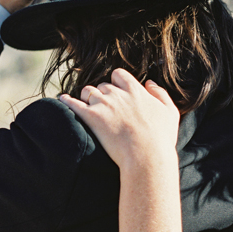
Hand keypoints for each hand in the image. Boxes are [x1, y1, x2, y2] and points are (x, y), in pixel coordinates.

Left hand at [58, 68, 179, 168]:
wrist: (147, 156)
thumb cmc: (161, 138)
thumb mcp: (170, 113)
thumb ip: (160, 94)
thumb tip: (150, 83)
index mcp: (135, 90)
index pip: (119, 75)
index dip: (117, 82)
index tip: (118, 91)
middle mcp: (117, 94)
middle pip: (103, 84)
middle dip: (103, 93)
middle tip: (105, 106)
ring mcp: (103, 104)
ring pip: (88, 91)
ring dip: (87, 97)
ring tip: (88, 105)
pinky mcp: (91, 117)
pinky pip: (72, 103)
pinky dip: (66, 100)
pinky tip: (62, 100)